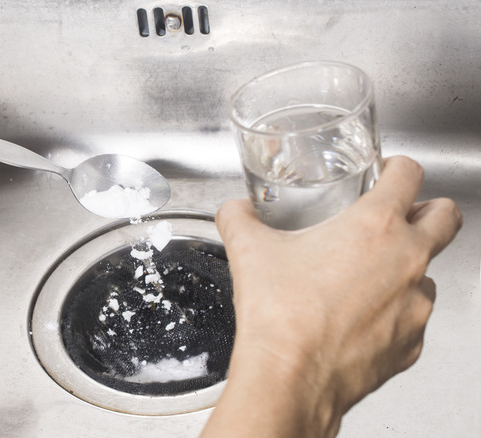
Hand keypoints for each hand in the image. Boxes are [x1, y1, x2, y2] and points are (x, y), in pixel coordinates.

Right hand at [203, 156, 461, 436]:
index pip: (410, 174)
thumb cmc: (279, 315)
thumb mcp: (248, 251)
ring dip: (406, 268)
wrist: (289, 377)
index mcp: (375, 226)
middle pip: (446, 217)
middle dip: (427, 210)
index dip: (398, 167)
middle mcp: (408, 260)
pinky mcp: (411, 343)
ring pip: (429, 272)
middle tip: (397, 216)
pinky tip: (357, 319)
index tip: (386, 174)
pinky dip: (392, 313)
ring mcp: (416, 305)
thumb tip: (235, 211)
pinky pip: (412, 318)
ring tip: (364, 278)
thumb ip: (239, 219)